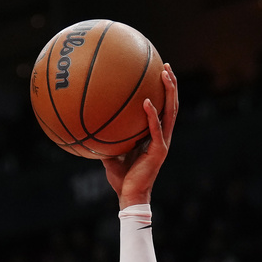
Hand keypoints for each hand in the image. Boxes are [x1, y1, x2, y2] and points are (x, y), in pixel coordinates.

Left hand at [102, 63, 177, 207]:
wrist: (129, 195)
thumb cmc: (121, 178)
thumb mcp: (111, 154)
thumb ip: (107, 139)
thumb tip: (90, 127)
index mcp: (154, 136)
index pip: (163, 109)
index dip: (163, 92)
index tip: (158, 73)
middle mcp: (162, 136)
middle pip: (172, 105)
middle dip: (171, 84)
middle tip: (165, 66)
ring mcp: (163, 142)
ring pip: (171, 112)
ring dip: (169, 92)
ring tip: (165, 74)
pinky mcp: (159, 150)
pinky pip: (156, 129)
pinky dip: (152, 114)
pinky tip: (147, 101)